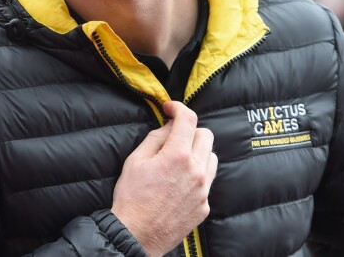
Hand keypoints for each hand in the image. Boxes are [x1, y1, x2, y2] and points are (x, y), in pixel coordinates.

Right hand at [111, 101, 216, 256]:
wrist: (136, 235)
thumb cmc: (131, 197)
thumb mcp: (136, 159)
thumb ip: (156, 137)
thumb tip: (170, 125)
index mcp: (177, 156)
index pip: (188, 119)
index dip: (179, 107)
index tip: (170, 108)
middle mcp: (195, 171)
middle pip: (205, 135)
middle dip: (189, 130)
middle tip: (174, 136)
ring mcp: (203, 190)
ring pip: (211, 157)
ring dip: (198, 151)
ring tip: (179, 159)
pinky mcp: (205, 206)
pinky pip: (208, 180)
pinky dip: (197, 174)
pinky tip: (180, 181)